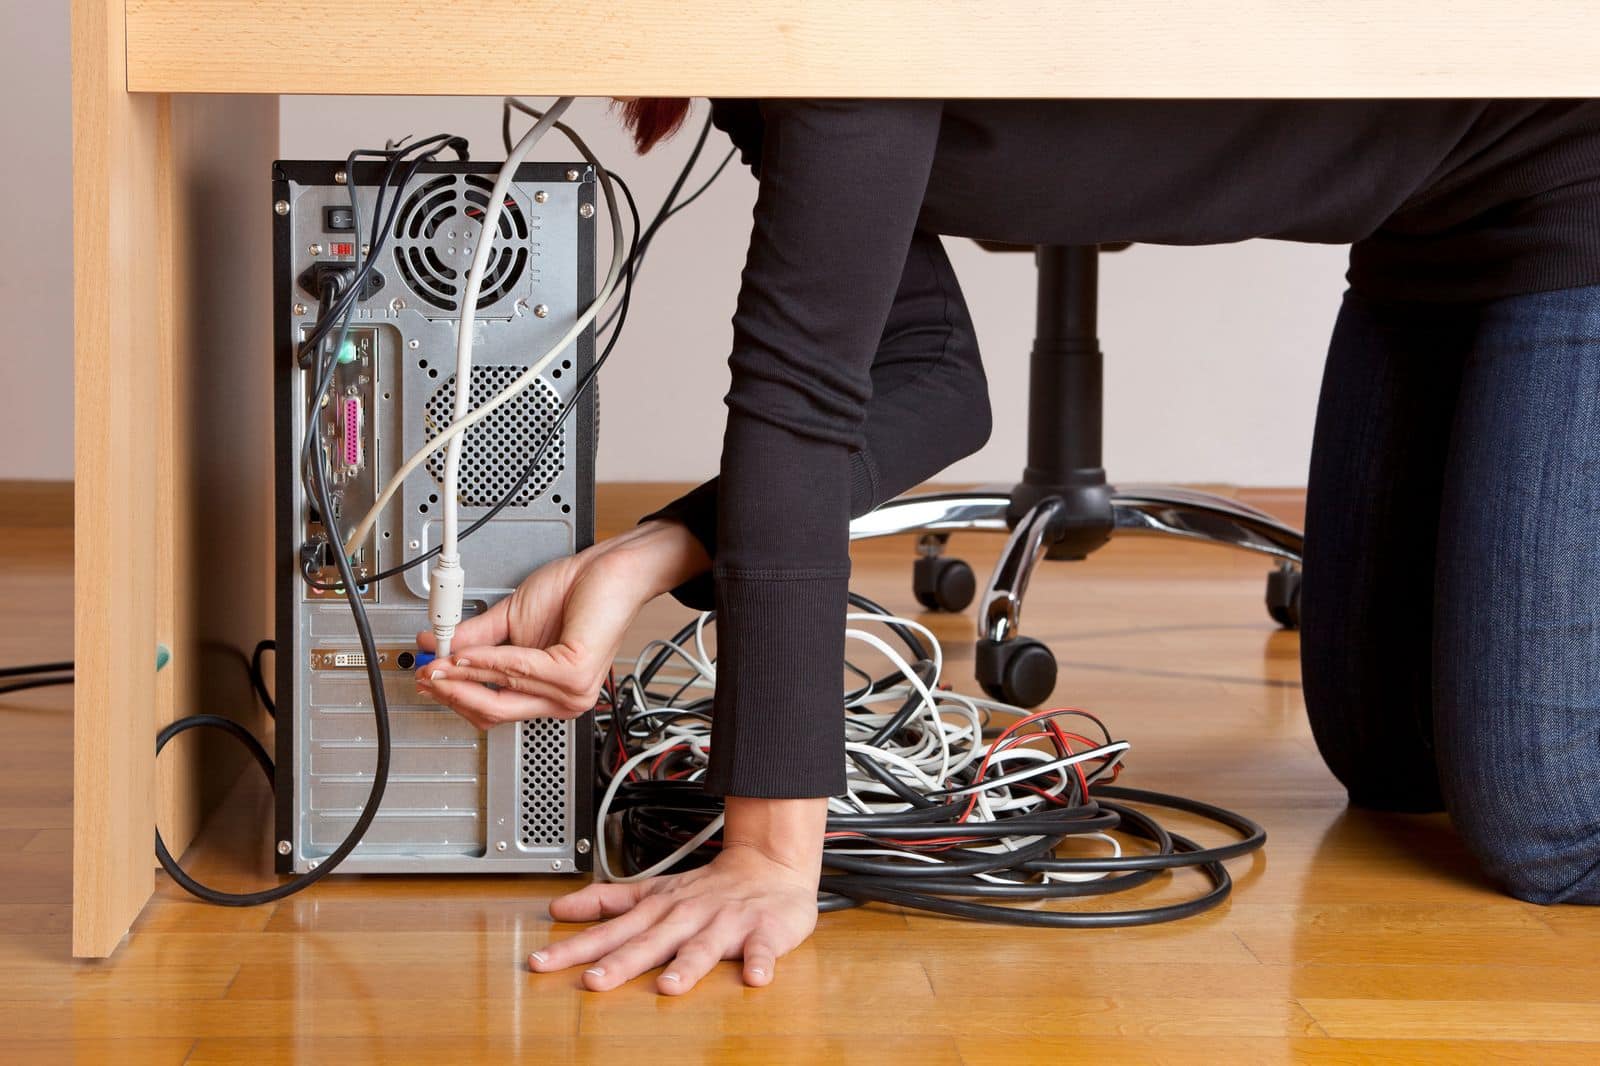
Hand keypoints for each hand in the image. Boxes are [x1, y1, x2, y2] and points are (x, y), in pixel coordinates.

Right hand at [416, 520, 707, 728]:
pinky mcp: (574, 674)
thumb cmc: (576, 591)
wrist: (611, 569)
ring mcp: (570, 692)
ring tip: (441, 658)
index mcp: (547, 693)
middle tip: (426, 672)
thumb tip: (437, 646)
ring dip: (465, 673)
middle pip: (493, 710)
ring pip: (501, 692)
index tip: (428, 677)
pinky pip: (518, 671)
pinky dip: (488, 661)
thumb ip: (476, 638)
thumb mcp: (512, 617)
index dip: (455, 694)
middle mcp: (561, 700)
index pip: (492, 708)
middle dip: (453, 690)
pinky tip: (468, 652)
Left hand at [530, 797, 826, 993]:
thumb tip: (557, 908)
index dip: (576, 948)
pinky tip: (754, 977)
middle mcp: (687, 917)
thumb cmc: (708, 888)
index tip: (543, 963)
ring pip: (703, 947)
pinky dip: (758, 962)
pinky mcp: (763, 932)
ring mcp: (725, 923)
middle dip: (622, 962)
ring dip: (687, 966)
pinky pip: (761, 949)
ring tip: (669, 987)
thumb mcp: (652, 891)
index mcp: (659, 910)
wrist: (770, 866)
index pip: (610, 931)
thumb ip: (605, 902)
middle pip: (651, 942)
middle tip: (594, 982)